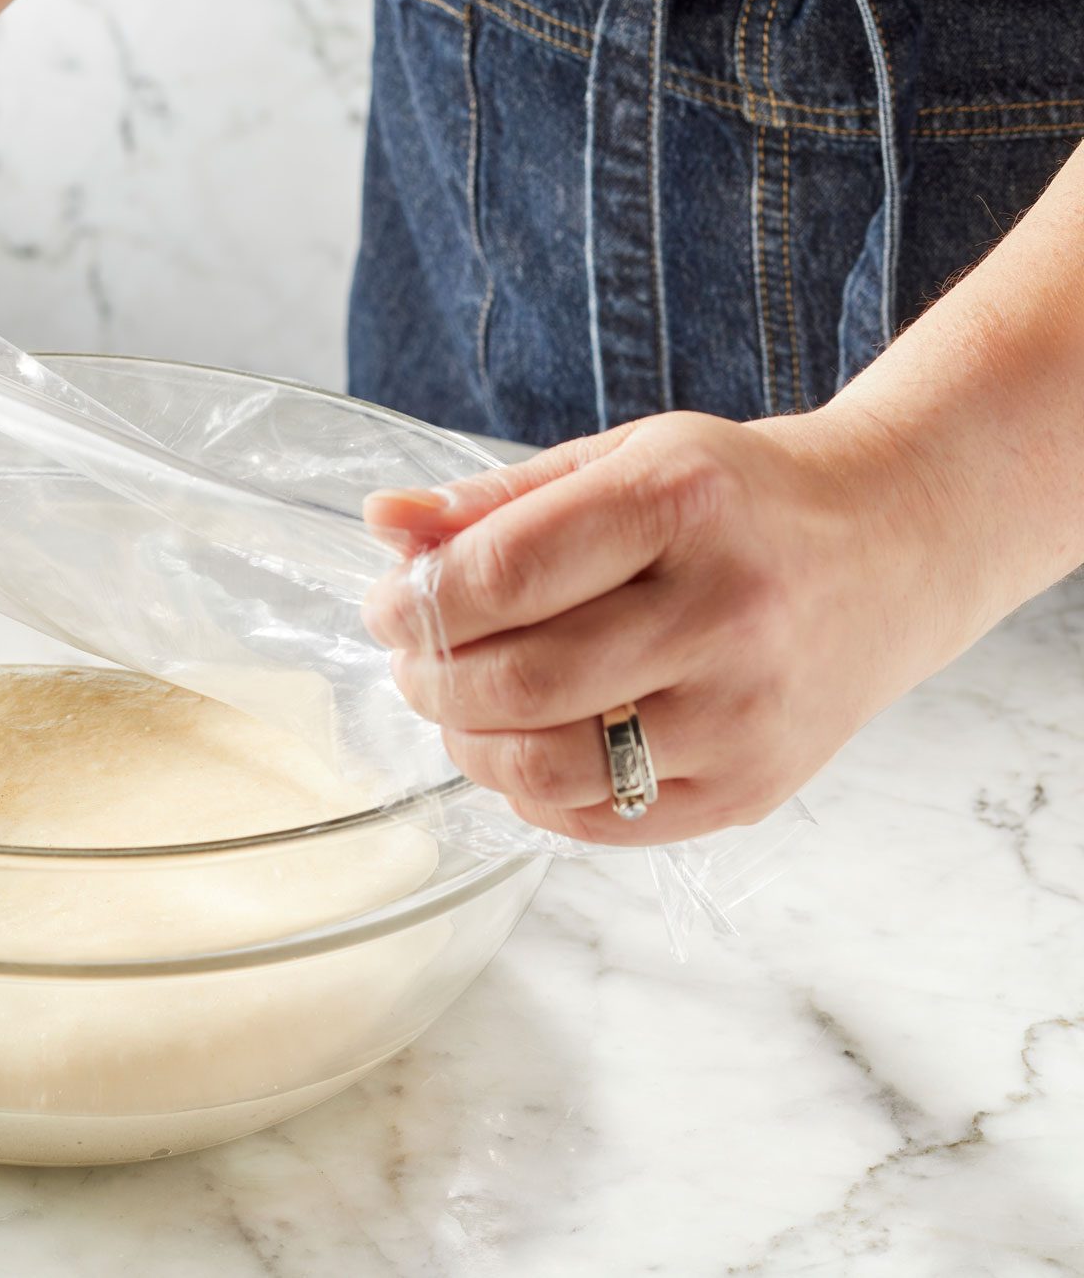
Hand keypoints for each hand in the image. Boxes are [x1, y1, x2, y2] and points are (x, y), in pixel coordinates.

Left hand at [361, 410, 971, 845]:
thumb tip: (384, 524)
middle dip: (430, 677)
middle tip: (413, 659)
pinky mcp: (751, 789)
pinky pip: (598, 818)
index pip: (504, 574)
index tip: (391, 602)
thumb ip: (498, 499)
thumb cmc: (739, 501)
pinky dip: (530, 791)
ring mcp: (745, 714)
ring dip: (468, 742)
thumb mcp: (624, 461)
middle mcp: (727, 613)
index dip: (419, 599)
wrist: (895, 550)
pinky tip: (522, 745)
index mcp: (685, 504)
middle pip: (517, 680)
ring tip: (458, 703)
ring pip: (546, 766)